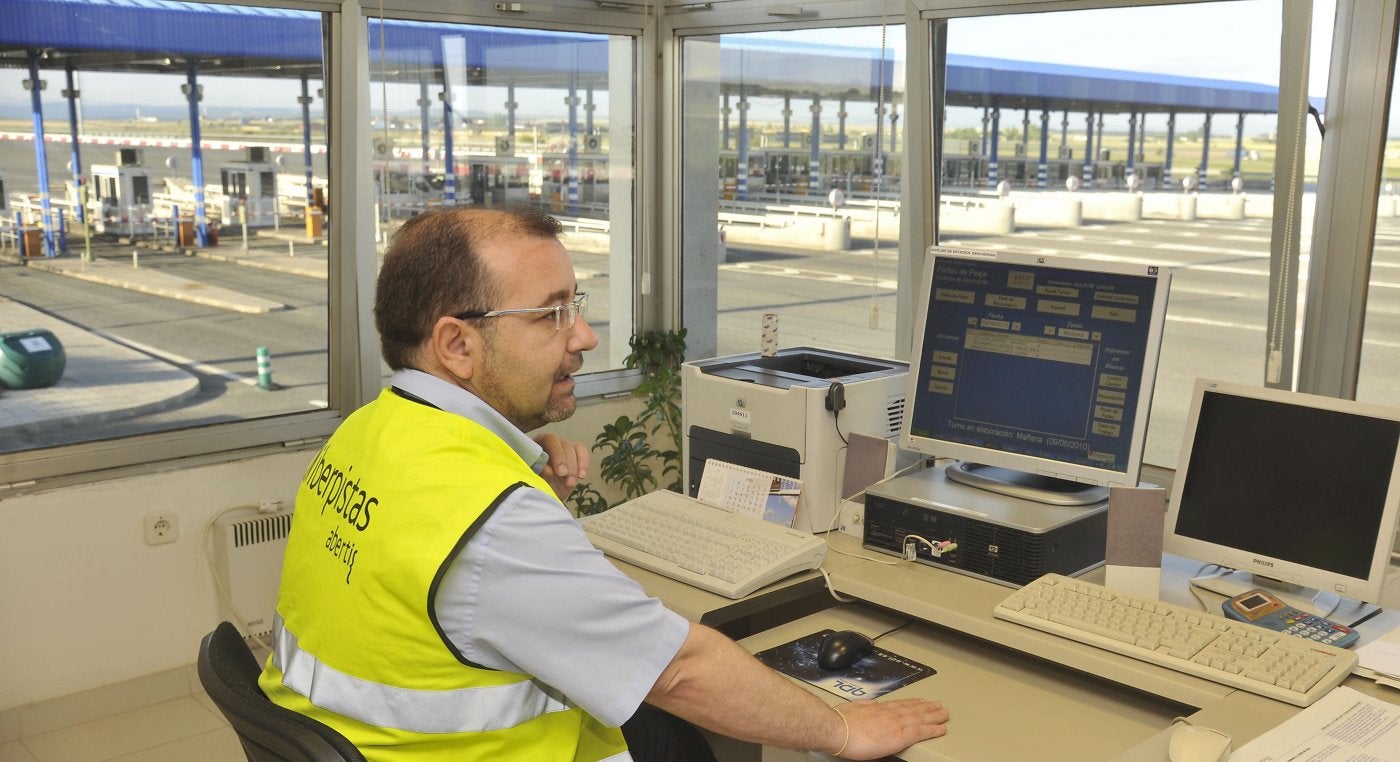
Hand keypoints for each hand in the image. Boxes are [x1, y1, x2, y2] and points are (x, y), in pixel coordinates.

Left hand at [534, 432, 589, 498]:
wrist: (547, 492)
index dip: (557, 454)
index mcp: (537, 445)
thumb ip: (540, 474)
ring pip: (574, 449)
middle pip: (564, 444)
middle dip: (567, 461)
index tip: (560, 472)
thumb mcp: (537, 482)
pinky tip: (581, 476)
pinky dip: (584, 464)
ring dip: (574, 467)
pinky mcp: (575, 453)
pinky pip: (582, 453)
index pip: (549, 440)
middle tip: (565, 476)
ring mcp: (564, 447)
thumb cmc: (538, 485)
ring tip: (570, 483)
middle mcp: (551, 443)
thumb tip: (548, 469)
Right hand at [834, 698, 948, 759]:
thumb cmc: (839, 722)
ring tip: (944, 713)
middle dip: (928, 707)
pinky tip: (941, 729)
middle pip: (914, 709)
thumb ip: (863, 706)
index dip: (913, 703)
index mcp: (878, 708)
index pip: (900, 704)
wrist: (838, 729)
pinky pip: (921, 732)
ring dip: (934, 715)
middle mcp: (890, 714)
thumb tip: (870, 704)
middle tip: (939, 705)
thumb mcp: (851, 707)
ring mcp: (896, 724)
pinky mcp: (900, 736)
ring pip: (921, 718)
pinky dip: (933, 729)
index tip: (920, 701)